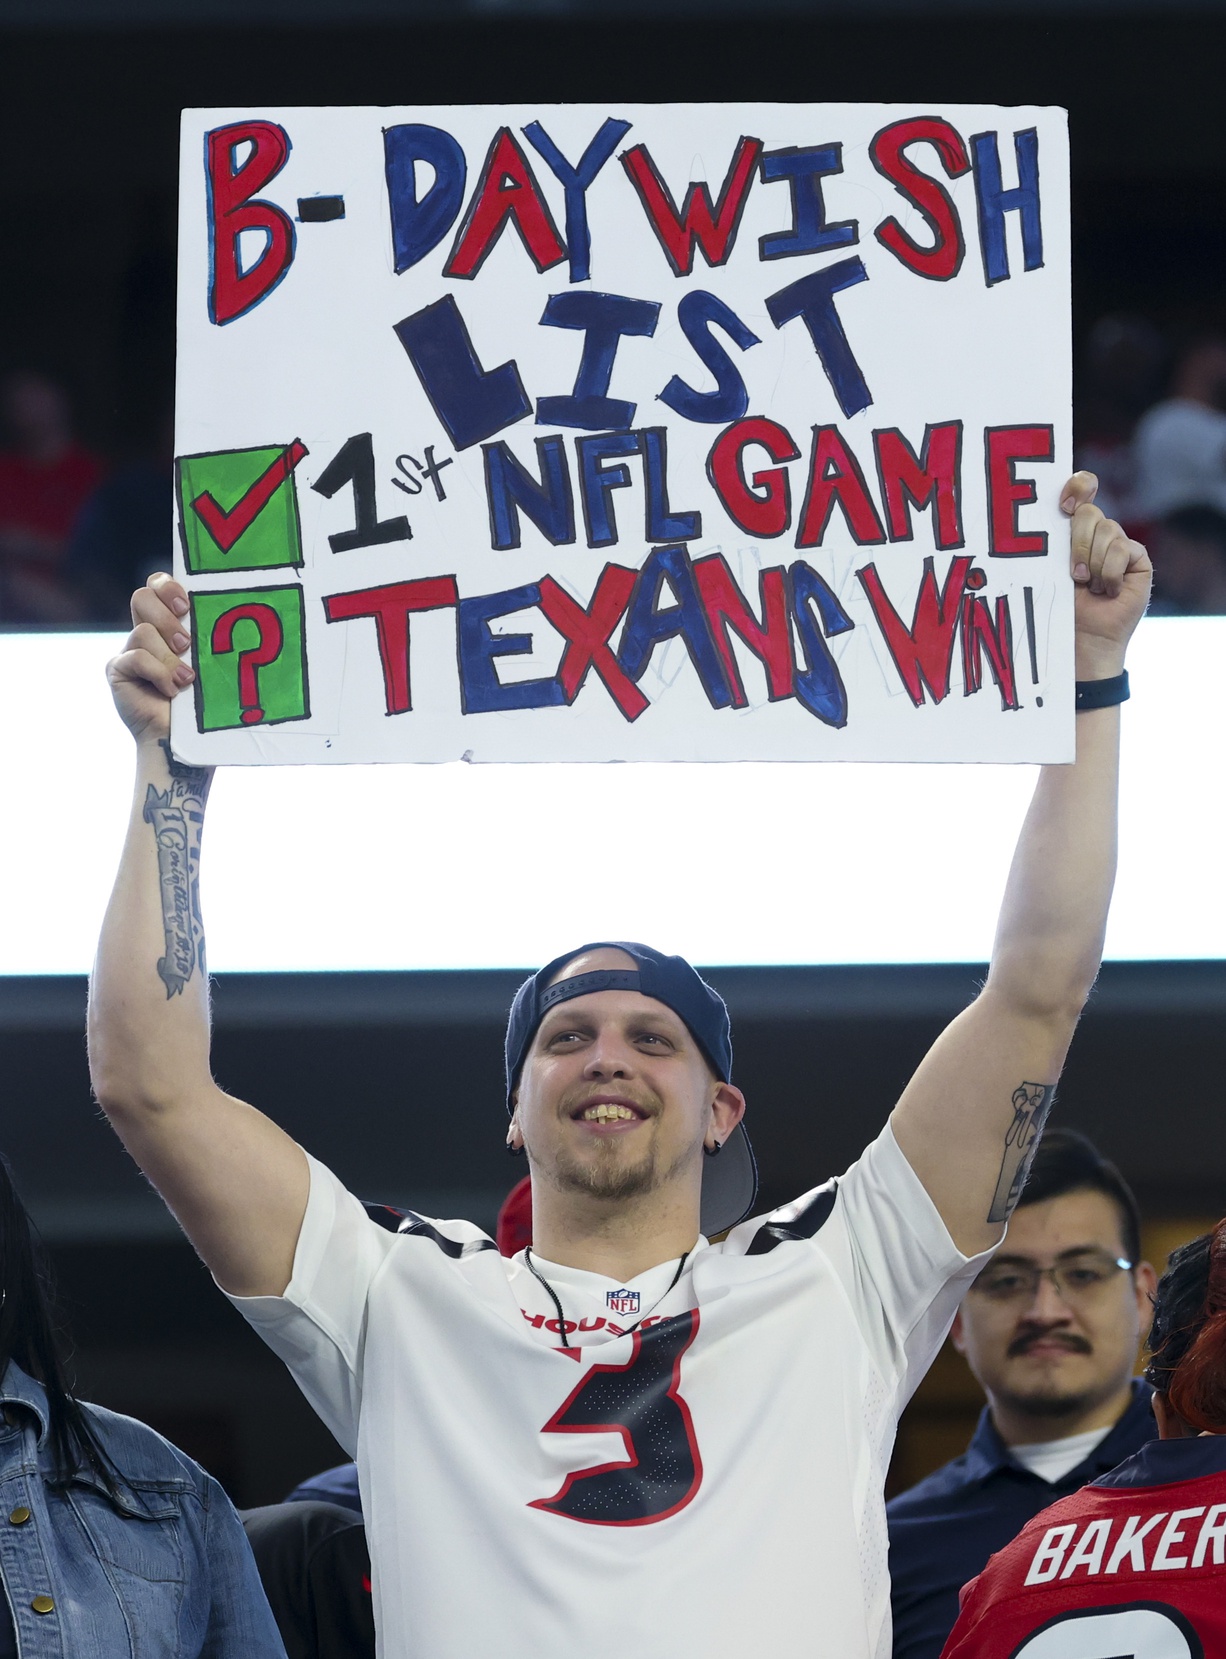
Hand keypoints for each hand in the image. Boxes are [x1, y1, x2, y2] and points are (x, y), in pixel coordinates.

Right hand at [106, 573, 194, 743]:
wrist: (183, 740)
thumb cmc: (203, 703)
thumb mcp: (209, 663)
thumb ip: (208, 638)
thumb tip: (231, 612)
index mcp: (168, 624)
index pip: (158, 585)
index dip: (167, 585)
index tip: (187, 605)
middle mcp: (146, 632)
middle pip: (142, 597)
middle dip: (167, 617)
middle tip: (186, 643)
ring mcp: (129, 651)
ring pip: (143, 630)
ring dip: (168, 656)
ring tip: (185, 679)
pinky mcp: (117, 670)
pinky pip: (135, 657)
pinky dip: (157, 673)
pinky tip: (170, 691)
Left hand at [1061, 472, 1151, 679]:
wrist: (1081, 638)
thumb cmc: (1059, 607)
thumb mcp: (1049, 568)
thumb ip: (1053, 539)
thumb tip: (1057, 511)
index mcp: (1073, 528)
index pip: (1082, 488)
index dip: (1078, 487)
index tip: (1064, 505)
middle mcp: (1098, 532)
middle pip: (1089, 513)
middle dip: (1077, 543)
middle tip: (1073, 574)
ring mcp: (1119, 544)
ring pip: (1107, 530)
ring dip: (1092, 564)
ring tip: (1089, 587)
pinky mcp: (1137, 559)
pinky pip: (1122, 548)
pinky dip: (1109, 572)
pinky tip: (1108, 590)